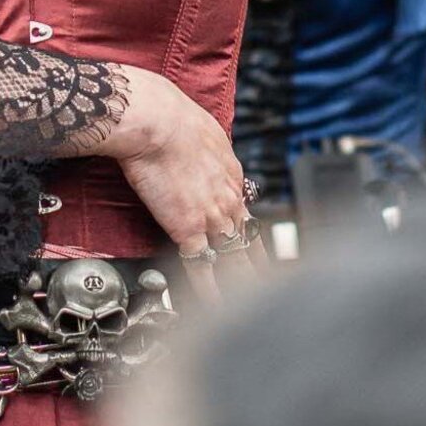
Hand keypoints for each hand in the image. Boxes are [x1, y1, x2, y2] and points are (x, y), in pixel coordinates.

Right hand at [106, 65, 264, 300]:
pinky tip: (214, 309)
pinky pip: (203, 269)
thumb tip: (203, 149)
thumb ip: (208, 150)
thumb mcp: (204, 132)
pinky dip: (210, 293)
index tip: (251, 248)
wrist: (156, 120)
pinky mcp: (189, 230)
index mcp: (232, 175)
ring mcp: (212, 218)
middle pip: (250, 242)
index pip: (245, 213)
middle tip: (269, 288)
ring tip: (251, 309)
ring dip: (243, 286)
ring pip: (234, 260)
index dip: (248, 234)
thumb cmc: (172, 116)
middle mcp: (228, 199)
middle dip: (260, 268)